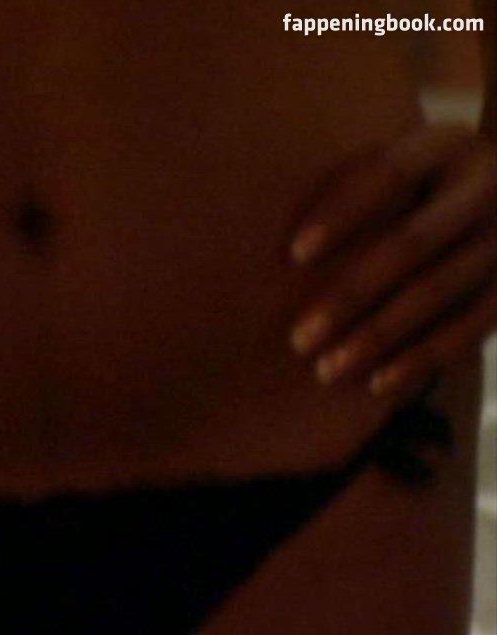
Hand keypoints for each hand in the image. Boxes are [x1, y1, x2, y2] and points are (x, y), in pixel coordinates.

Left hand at [288, 124, 495, 396]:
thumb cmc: (409, 188)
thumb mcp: (393, 168)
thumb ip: (346, 185)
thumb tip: (266, 235)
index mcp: (444, 145)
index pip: (387, 173)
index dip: (339, 214)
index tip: (293, 255)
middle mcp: (486, 184)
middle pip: (410, 244)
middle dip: (350, 296)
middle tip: (298, 340)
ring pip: (438, 292)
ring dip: (378, 336)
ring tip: (326, 370)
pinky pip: (472, 327)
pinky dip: (423, 359)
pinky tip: (378, 384)